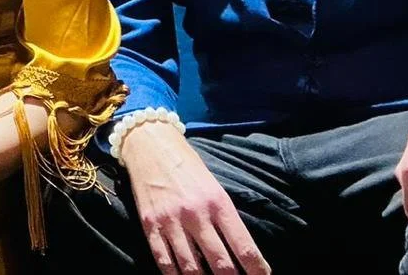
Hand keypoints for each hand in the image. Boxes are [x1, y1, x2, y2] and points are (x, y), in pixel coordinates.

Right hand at [119, 121, 270, 274]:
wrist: (150, 144)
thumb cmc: (188, 167)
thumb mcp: (215, 188)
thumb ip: (226, 219)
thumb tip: (238, 254)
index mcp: (218, 203)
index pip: (244, 247)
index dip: (257, 270)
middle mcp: (195, 213)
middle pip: (221, 264)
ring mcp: (171, 220)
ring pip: (192, 269)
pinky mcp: (150, 224)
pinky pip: (165, 261)